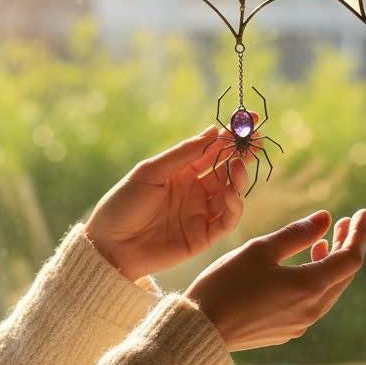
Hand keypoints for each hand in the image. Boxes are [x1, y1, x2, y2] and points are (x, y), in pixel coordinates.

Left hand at [84, 122, 257, 282]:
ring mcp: (200, 213)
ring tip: (239, 163)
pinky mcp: (203, 237)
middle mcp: (195, 191)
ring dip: (239, 177)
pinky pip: (227, 220)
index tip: (250, 119)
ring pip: (231, 193)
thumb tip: (213, 131)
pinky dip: (234, 206)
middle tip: (255, 138)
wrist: (109, 246)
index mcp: (181, 173)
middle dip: (243, 153)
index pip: (213, 151)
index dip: (231, 136)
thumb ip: (183, 154)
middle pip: (227, 170)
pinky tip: (231, 192)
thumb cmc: (122, 204)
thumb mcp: (150, 172)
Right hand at [185, 209, 365, 351]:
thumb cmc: (226, 284)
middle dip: (347, 246)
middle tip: (345, 223)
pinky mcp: (286, 332)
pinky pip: (313, 303)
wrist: (201, 330)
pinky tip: (302, 270)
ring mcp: (300, 324)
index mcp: (310, 286)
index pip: (351, 258)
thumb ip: (297, 234)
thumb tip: (326, 218)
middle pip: (344, 275)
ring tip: (323, 243)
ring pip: (329, 290)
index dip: (359, 233)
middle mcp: (312, 309)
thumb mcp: (260, 250)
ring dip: (331, 265)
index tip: (362, 212)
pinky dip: (316, 282)